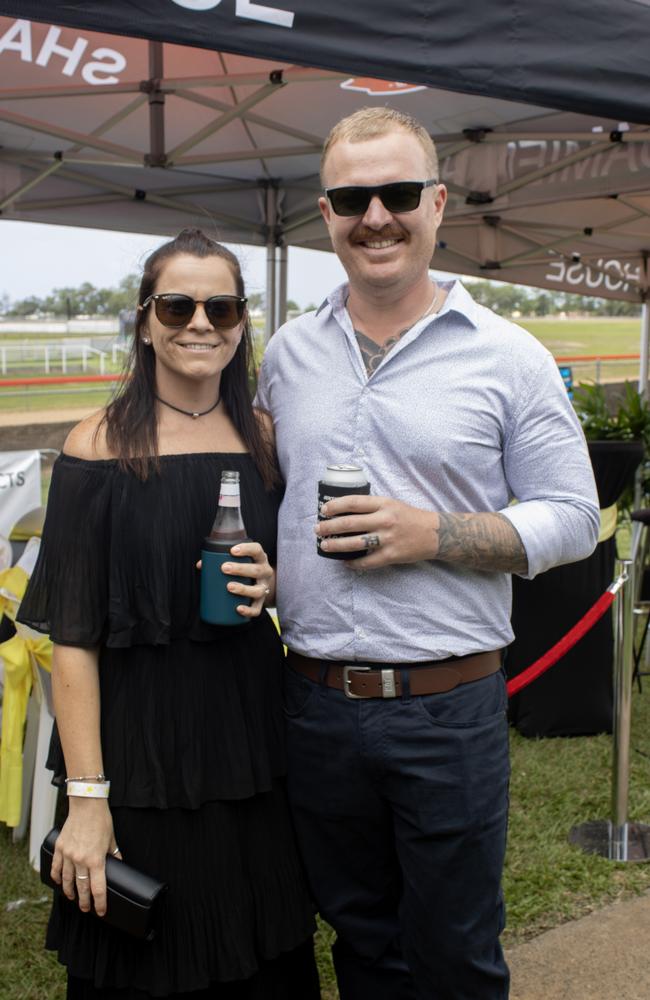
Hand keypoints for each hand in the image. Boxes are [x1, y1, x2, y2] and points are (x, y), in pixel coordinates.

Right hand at [51, 800, 120, 916]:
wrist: (87, 804)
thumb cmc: (101, 820)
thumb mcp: (111, 839)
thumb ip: (114, 854)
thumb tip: (118, 865)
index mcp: (96, 859)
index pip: (98, 888)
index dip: (100, 903)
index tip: (101, 911)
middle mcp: (80, 860)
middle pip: (81, 888)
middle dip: (84, 901)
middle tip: (85, 909)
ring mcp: (68, 855)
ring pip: (66, 880)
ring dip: (70, 891)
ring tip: (73, 897)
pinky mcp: (60, 848)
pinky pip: (55, 868)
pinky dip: (56, 877)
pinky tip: (59, 883)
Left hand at [221, 542, 274, 616]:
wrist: (260, 584)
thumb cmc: (245, 570)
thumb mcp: (239, 561)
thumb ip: (220, 560)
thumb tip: (201, 565)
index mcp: (259, 559)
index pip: (257, 550)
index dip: (247, 549)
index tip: (232, 550)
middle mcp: (265, 573)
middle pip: (257, 570)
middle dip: (240, 569)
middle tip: (224, 568)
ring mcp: (264, 588)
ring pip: (258, 590)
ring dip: (244, 589)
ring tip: (229, 587)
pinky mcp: (261, 602)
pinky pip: (257, 609)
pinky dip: (248, 610)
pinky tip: (238, 608)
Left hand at [315, 494, 437, 568]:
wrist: (434, 534)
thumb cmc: (409, 517)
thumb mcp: (391, 504)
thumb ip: (372, 506)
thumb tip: (344, 510)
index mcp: (383, 504)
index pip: (353, 502)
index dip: (335, 506)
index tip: (323, 510)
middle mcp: (384, 520)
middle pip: (349, 523)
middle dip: (329, 527)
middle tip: (317, 529)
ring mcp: (387, 539)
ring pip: (355, 543)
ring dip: (336, 545)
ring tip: (324, 546)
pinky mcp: (391, 555)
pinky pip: (367, 562)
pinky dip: (353, 563)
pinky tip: (345, 562)